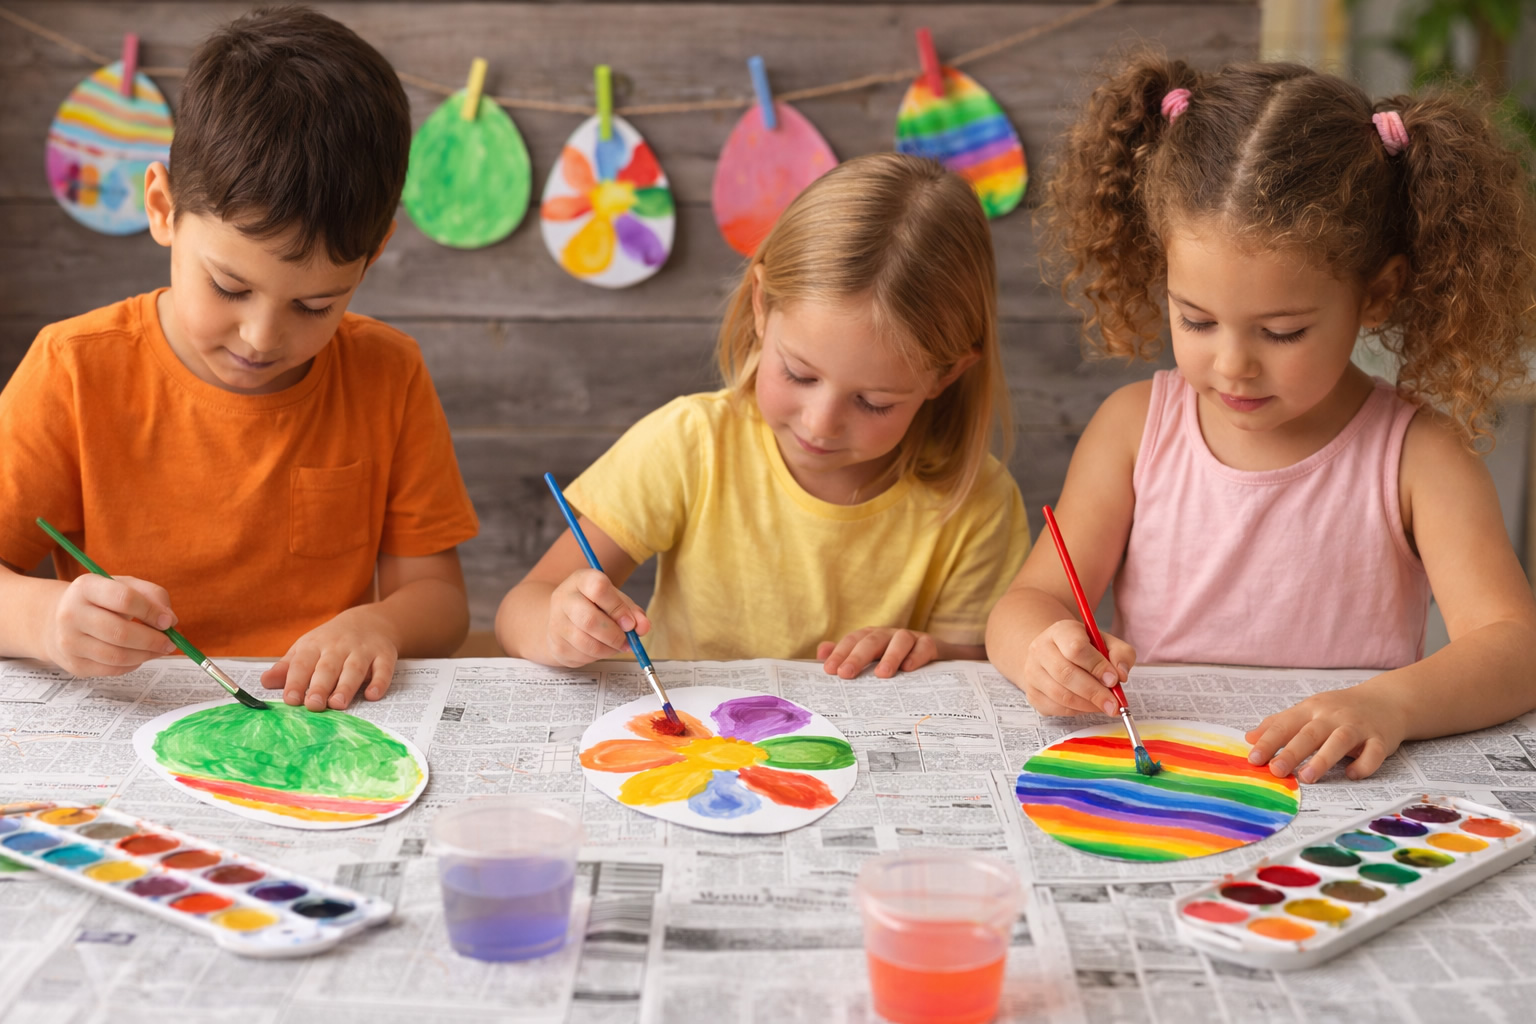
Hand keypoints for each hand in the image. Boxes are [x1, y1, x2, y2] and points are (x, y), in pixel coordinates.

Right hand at [43, 574, 178, 676]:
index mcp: (86, 587)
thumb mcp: (125, 585)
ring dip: (146, 655)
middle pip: (120, 633)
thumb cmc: (101, 601)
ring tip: (159, 649)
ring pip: (117, 656)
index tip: (168, 621)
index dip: (152, 612)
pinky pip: (112, 670)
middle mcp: (71, 614)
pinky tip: (139, 655)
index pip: (124, 599)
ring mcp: (69, 642)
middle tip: (170, 642)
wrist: (58, 620)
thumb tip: (170, 621)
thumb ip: (153, 596)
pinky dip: (133, 664)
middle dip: (152, 640)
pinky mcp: (74, 664)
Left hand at [260, 606, 399, 710]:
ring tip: (338, 704)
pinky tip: (372, 695)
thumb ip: (288, 667)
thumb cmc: (332, 641)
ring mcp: (363, 650)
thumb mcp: (307, 648)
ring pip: (354, 669)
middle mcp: (339, 646)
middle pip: (328, 667)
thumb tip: (264, 682)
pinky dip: (379, 682)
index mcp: (315, 645)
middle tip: (313, 706)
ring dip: (346, 686)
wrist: (372, 620)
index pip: (302, 663)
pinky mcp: (385, 655)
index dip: (295, 681)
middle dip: (320, 686)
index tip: (290, 699)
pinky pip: (383, 669)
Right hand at [544, 569, 649, 667]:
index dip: (618, 608)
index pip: (598, 588)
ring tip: (617, 644)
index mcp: (581, 580)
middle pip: (589, 620)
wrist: (565, 618)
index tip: (630, 623)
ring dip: (609, 648)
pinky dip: (598, 656)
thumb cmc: (595, 605)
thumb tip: (643, 627)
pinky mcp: (556, 645)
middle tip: (627, 640)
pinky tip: (601, 647)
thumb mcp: (616, 600)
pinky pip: (582, 656)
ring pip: (586, 643)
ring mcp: (556, 622)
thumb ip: (633, 612)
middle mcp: (564, 598)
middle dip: (614, 635)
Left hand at [818, 627, 939, 678]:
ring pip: (900, 640)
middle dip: (857, 656)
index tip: (829, 670)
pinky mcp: (930, 644)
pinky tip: (908, 669)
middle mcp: (889, 635)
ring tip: (882, 675)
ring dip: (890, 656)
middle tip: (845, 674)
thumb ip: (846, 656)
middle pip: (872, 640)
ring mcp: (911, 638)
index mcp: (872, 637)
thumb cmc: (896, 661)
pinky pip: (924, 647)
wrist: (935, 659)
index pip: (852, 641)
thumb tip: (821, 652)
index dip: (840, 653)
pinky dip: (917, 656)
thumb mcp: (871, 660)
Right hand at [1018, 619, 1134, 716]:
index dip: (1097, 666)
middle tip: (1114, 704)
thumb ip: (1121, 654)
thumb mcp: (1107, 643)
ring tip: (1105, 706)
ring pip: (1060, 694)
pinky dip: (1077, 711)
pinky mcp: (1032, 693)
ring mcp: (1032, 672)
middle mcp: (1040, 649)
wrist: (1055, 655)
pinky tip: (1089, 706)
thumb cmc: (1085, 649)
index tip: (1114, 679)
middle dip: (1094, 692)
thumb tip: (1121, 675)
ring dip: (1087, 705)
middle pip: (1065, 674)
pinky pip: (1056, 708)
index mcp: (1060, 631)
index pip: (1076, 648)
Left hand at [1245, 683, 1407, 782]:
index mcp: (1311, 709)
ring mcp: (1358, 727)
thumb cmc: (1339, 709)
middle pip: (1310, 733)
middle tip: (1276, 771)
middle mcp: (1333, 716)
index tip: (1253, 758)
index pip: (1285, 724)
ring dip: (1323, 759)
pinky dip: (1363, 765)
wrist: (1386, 700)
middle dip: (1291, 752)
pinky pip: (1373, 753)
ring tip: (1306, 777)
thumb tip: (1249, 738)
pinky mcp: (1380, 739)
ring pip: (1339, 741)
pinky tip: (1351, 774)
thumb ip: (1280, 724)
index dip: (1268, 741)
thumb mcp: (1308, 710)